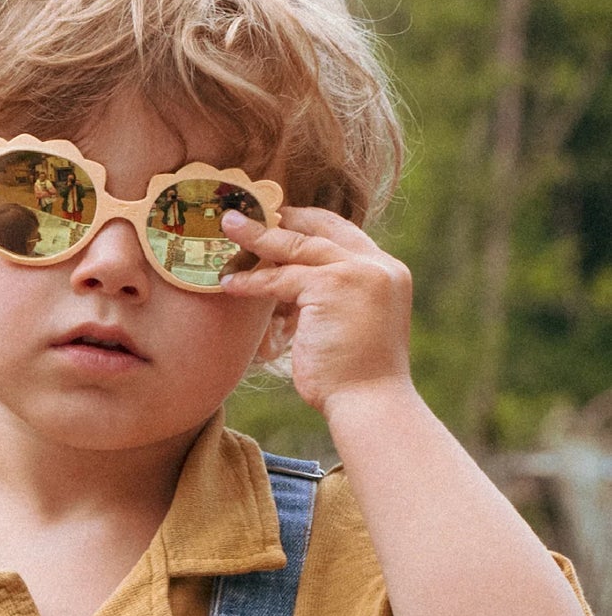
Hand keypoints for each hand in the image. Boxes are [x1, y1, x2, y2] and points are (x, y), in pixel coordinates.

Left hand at [219, 207, 414, 417]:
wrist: (371, 402)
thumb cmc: (355, 378)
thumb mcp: (351, 325)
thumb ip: (334, 299)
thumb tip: (295, 292)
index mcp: (387, 272)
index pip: (344, 234)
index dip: (310, 223)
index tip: (281, 219)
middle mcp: (377, 266)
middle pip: (322, 229)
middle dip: (283, 218)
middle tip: (249, 213)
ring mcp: (356, 272)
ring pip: (297, 247)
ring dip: (259, 236)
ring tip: (230, 226)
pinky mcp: (331, 287)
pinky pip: (280, 278)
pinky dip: (252, 281)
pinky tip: (229, 284)